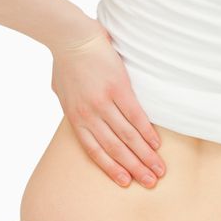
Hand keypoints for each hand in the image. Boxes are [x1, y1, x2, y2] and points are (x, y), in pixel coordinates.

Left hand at [50, 20, 164, 188]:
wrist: (71, 37)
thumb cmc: (65, 62)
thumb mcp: (61, 92)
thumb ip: (73, 109)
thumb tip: (81, 117)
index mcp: (76, 118)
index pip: (95, 151)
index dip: (112, 168)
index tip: (126, 182)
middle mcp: (90, 115)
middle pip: (115, 149)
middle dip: (134, 168)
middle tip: (150, 183)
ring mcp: (104, 103)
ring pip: (127, 137)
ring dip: (144, 155)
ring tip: (158, 170)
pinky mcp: (119, 89)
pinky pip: (136, 116)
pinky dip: (147, 132)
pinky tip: (157, 144)